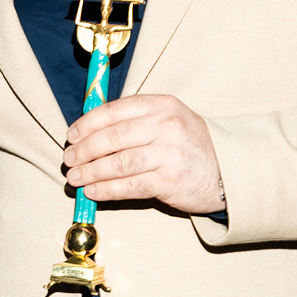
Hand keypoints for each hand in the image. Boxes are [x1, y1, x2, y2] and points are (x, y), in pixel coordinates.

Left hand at [63, 92, 225, 214]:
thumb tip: (91, 133)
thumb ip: (136, 121)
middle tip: (69, 160)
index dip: (87, 124)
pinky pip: (129, 185)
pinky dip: (106, 189)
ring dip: (90, 172)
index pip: (115, 111)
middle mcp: (166, 126)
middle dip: (84, 150)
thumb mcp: (170, 119)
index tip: (72, 135)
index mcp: (162, 105)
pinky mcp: (169, 180)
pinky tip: (92, 191)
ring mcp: (169, 153)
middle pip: (112, 137)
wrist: (227, 171)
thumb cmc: (190, 146)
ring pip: (118, 163)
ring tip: (75, 177)